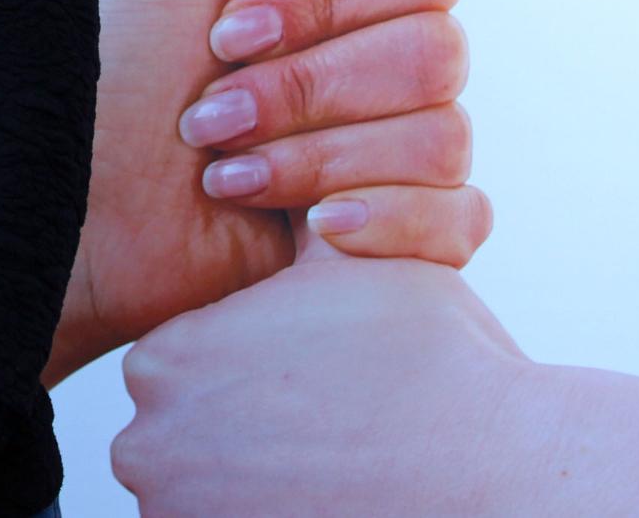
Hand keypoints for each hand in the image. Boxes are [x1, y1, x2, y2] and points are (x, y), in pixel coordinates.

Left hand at [48, 0, 488, 381]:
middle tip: (208, 116)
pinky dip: (376, 225)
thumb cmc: (104, 72)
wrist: (66, 232)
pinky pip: (460, 220)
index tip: (226, 29)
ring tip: (226, 174)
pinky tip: (301, 234)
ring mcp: (397, 146)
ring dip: (308, 161)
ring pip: (442, 133)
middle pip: (438, 49)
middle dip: (301, 90)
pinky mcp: (403, 238)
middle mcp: (379, 54)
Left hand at [114, 258, 638, 515]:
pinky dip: (260, 511)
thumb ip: (303, 206)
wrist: (491, 475)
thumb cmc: (429, 362)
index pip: (183, 357)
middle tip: (320, 414)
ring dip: (247, 475)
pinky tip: (325, 492)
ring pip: (195, 485)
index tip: (306, 365)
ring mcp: (172, 508)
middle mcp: (147, 439)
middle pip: (180, 427)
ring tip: (328, 454)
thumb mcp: (357, 259)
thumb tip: (282, 157)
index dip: (248, 357)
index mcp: (169, 356)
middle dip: (240, 421)